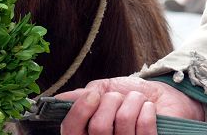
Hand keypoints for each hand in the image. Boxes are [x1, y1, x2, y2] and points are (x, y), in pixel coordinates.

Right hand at [58, 76, 204, 134]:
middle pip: (98, 127)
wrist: (161, 95)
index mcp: (87, 132)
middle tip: (118, 96)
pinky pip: (144, 127)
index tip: (92, 95)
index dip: (79, 111)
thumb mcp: (100, 89)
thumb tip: (58, 99)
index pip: (70, 130)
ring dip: (131, 101)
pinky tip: (149, 108)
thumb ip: (80, 95)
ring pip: (122, 123)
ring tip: (136, 99)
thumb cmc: (128, 94)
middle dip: (110, 102)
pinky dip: (147, 109)